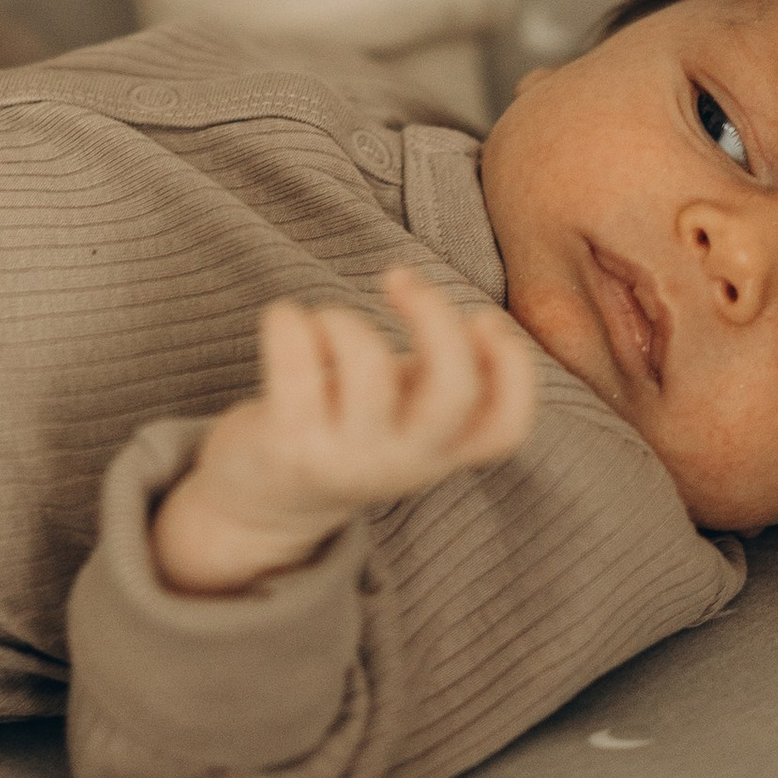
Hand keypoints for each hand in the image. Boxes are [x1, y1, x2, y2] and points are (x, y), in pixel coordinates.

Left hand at [151, 264, 540, 596]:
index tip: (482, 317)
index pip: (506, 426)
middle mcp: (403, 461)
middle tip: (399, 276)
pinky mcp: (288, 444)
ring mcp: (347, 457)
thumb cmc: (348, 427)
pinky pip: (294, 366)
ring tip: (323, 323)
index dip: (513, 365)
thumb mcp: (409, 415)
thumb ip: (447, 378)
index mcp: (443, 452)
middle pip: (453, 390)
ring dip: (343, 319)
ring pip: (368, 369)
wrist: (264, 501)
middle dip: (435, 315)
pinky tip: (285, 322)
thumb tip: (485, 326)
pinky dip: (288, 322)